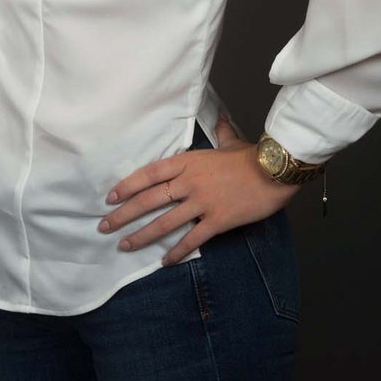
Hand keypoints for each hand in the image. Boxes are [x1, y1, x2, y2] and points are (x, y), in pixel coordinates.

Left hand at [98, 115, 296, 263]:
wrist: (276, 170)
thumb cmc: (253, 156)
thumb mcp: (230, 142)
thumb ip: (221, 132)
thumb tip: (221, 119)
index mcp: (186, 161)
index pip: (148, 174)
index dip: (127, 186)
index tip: (110, 198)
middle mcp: (188, 181)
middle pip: (148, 199)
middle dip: (123, 215)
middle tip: (104, 226)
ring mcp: (202, 202)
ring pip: (164, 221)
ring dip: (141, 235)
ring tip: (124, 245)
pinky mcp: (218, 220)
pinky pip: (192, 238)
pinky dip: (177, 251)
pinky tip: (164, 261)